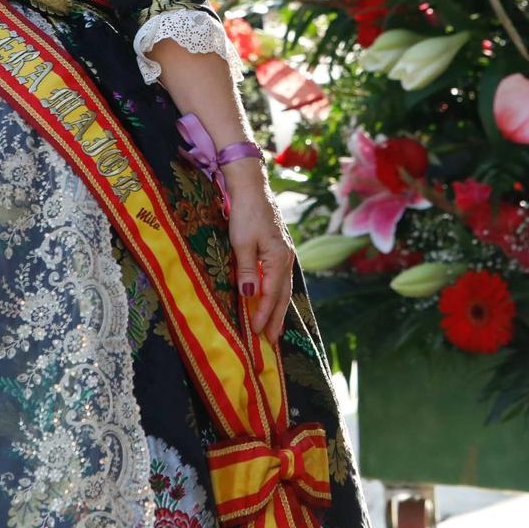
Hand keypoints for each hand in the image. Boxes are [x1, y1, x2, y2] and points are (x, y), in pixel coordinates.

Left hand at [225, 161, 295, 342]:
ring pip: (283, 287)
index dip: (263, 314)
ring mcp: (285, 252)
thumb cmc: (245, 212)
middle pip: (282, 295)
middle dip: (276, 318)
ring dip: (278, 308)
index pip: (272, 294)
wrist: (252, 186)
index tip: (256, 333)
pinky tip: (273, 298)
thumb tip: (249, 296)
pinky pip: (280, 277)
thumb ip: (247, 270)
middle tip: (271, 341)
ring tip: (274, 327)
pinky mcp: (279, 248)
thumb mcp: (242, 242)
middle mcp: (286, 258)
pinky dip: (277, 293)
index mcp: (279, 258)